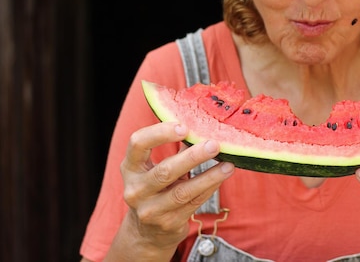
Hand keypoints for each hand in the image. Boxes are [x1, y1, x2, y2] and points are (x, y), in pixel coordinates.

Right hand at [116, 122, 234, 255]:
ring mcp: (150, 210)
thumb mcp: (155, 168)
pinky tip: (222, 177)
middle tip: (214, 145)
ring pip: (183, 191)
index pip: (138, 144)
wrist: (146, 233)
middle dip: (193, 157)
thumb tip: (204, 126)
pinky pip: (194, 203)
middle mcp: (136, 190)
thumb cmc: (156, 189)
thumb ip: (176, 149)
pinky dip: (210, 188)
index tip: (183, 127)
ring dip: (209, 176)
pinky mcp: (168, 223)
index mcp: (130, 168)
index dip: (160, 133)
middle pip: (165, 171)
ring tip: (228, 164)